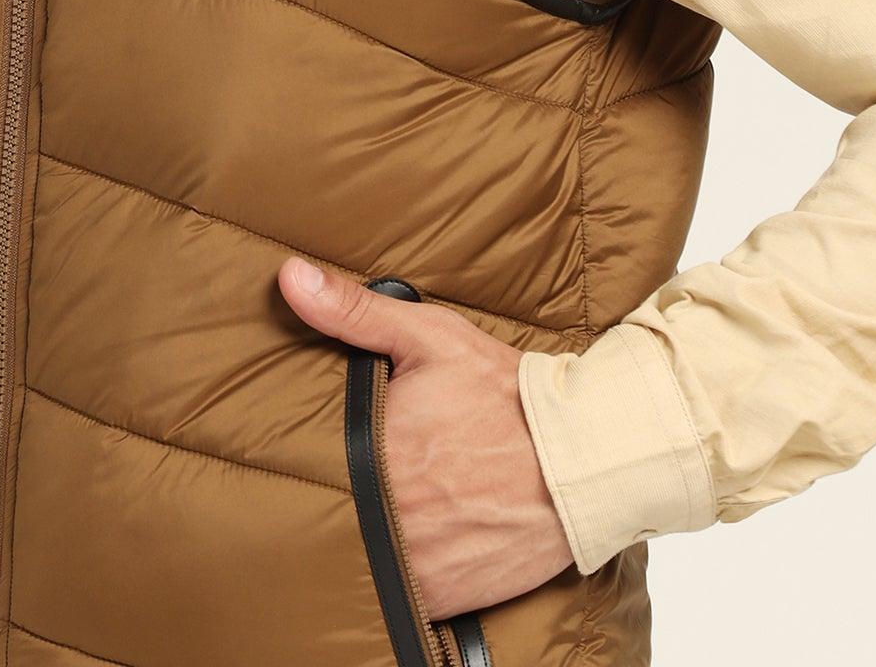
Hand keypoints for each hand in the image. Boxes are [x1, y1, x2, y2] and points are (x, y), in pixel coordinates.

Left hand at [277, 255, 574, 620]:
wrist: (585, 460)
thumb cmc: (506, 395)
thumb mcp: (431, 338)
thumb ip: (354, 311)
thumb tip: (290, 279)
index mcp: (375, 452)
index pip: (302, 461)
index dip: (300, 453)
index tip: (302, 442)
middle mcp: (391, 516)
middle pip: (328, 512)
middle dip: (331, 493)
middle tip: (347, 474)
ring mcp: (418, 563)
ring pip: (358, 559)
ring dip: (360, 536)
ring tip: (376, 507)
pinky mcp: (447, 597)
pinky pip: (397, 596)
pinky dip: (397, 573)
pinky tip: (408, 541)